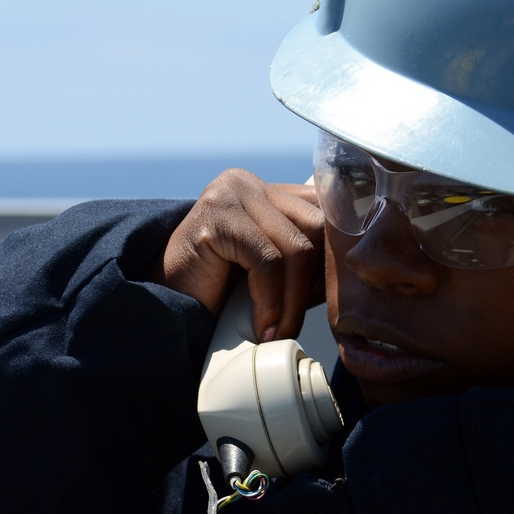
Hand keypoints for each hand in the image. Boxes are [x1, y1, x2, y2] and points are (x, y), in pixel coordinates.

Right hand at [154, 168, 323, 340]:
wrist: (163, 304)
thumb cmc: (218, 291)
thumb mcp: (269, 266)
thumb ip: (302, 255)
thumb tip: (350, 271)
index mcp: (266, 189)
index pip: (324, 212)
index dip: (331, 259)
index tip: (325, 301)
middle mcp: (248, 183)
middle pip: (316, 227)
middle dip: (315, 281)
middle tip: (298, 320)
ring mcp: (230, 195)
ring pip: (296, 246)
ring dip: (294, 299)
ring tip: (280, 330)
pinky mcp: (216, 216)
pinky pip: (267, 260)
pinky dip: (271, 300)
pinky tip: (262, 326)